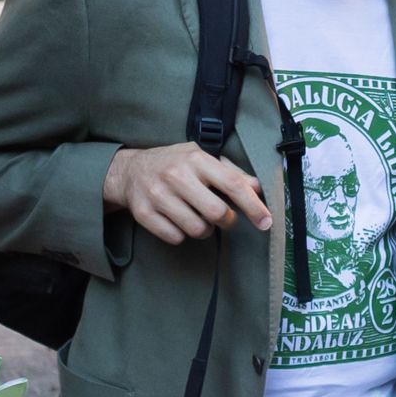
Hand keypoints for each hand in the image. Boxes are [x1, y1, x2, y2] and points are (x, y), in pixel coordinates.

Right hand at [104, 143, 270, 245]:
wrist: (129, 170)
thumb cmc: (176, 164)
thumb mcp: (203, 159)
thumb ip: (232, 173)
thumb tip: (258, 188)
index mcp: (196, 159)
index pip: (233, 185)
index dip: (253, 206)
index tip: (266, 222)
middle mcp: (176, 175)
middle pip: (217, 212)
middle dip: (228, 222)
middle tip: (226, 219)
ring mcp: (157, 195)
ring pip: (197, 229)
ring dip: (206, 230)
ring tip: (199, 217)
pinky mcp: (143, 213)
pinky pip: (175, 237)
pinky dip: (183, 235)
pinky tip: (179, 221)